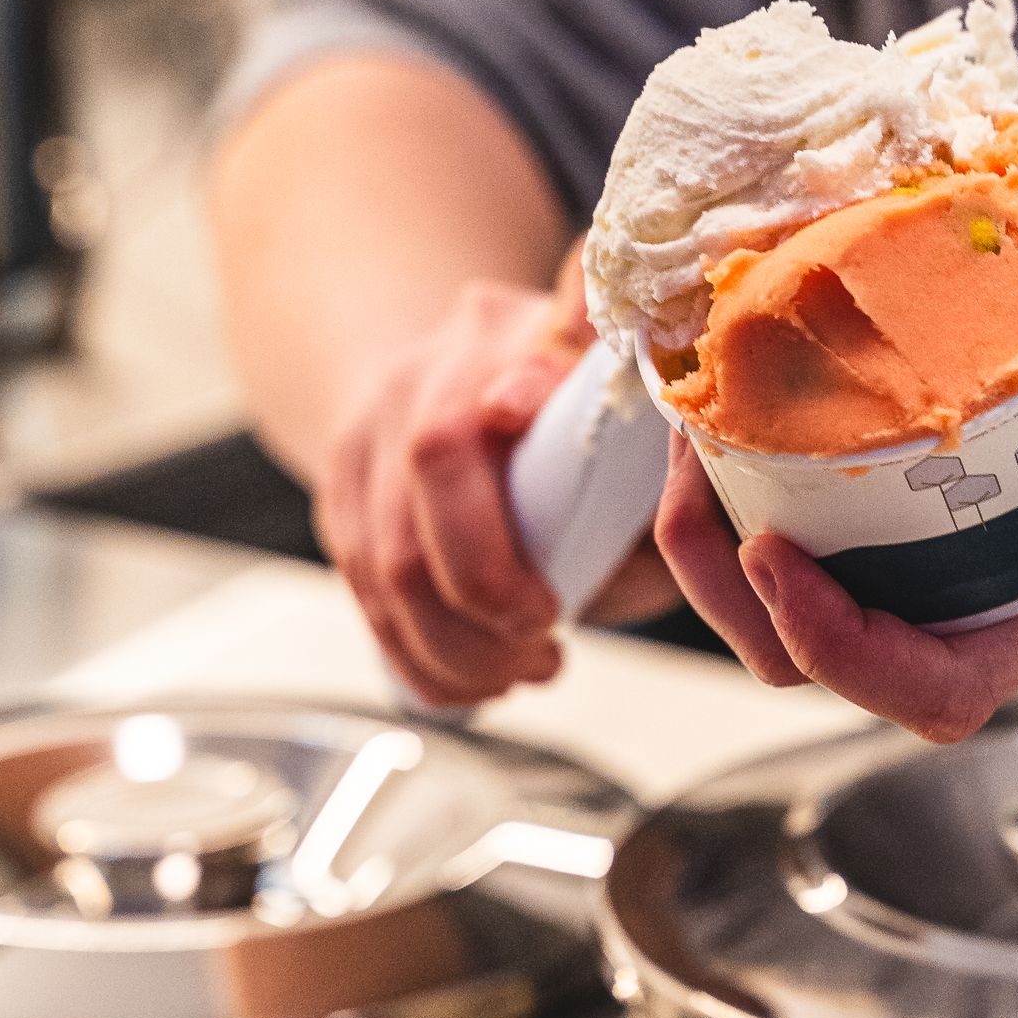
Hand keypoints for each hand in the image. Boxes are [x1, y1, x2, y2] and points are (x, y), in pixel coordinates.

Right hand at [318, 250, 676, 705]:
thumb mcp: (613, 410)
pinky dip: (422, 659)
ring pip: (389, 557)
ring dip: (460, 641)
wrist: (436, 384)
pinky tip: (477, 682)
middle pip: (433, 466)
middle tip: (548, 634)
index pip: (513, 357)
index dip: (524, 394)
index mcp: (510, 335)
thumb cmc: (561, 418)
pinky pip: (364, 598)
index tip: (541, 452)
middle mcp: (427, 373)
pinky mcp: (337, 499)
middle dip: (491, 579)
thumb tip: (680, 535)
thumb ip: (645, 463)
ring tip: (527, 667)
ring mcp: (369, 436)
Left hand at [653, 225, 1017, 739]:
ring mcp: (964, 535)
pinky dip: (769, 458)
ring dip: (730, 524)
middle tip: (689, 459)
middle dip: (734, 589)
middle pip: (835, 654)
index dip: (838, 652)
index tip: (773, 553)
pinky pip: (834, 500)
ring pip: (817, 581)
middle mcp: (996, 580)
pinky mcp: (947, 474)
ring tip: (694, 414)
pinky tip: (745, 372)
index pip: (935, 688)